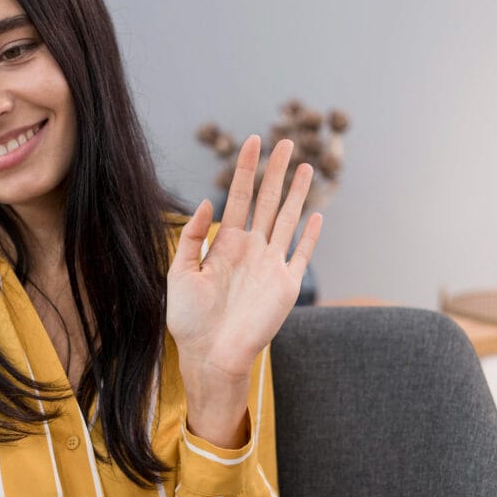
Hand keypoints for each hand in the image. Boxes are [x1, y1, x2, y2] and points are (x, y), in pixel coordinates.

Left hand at [167, 136, 321, 442]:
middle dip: (275, 172)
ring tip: (304, 166)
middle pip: (266, 201)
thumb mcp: (179, 273)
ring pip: (287, 219)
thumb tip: (206, 204)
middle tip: (285, 141)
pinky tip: (317, 213)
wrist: (210, 354)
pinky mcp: (287, 284)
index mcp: (224, 244)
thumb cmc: (190, 320)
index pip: (238, 198)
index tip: (253, 142)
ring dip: (296, 194)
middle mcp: (250, 249)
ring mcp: (270, 265)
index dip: (246, 170)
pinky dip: (310, 234)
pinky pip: (301, 254)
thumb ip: (192, 238)